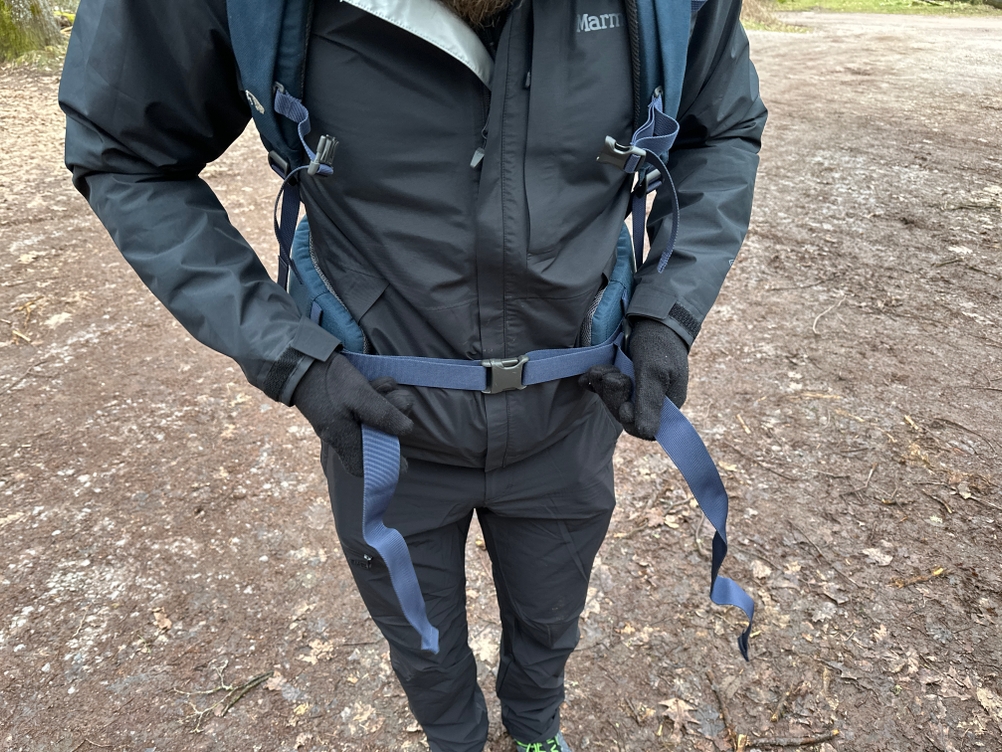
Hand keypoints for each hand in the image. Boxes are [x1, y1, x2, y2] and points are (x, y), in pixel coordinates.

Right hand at [292, 353, 414, 475]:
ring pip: (374, 419)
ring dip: (388, 401)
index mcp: (342, 438)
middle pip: (375, 438)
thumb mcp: (359, 394)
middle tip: (401, 399)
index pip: (364, 467)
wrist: (301, 360)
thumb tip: (407, 430)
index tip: (404, 459)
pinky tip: (380, 382)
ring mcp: (343, 419)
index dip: (384, 466)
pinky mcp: (344, 405)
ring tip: (385, 385)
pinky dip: (377, 394)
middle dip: (393, 418)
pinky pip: (366, 406)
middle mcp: (342, 434)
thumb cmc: (329, 381)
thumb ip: (382, 414)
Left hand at [579, 318, 688, 439]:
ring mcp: (634, 390)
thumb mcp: (653, 372)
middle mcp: (650, 401)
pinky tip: (588, 376)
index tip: (625, 404)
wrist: (652, 318)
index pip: (643, 428)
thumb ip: (649, 402)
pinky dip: (593, 383)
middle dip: (612, 395)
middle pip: (622, 413)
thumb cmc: (658, 344)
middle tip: (613, 376)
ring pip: (610, 400)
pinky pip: (601, 390)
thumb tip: (647, 434)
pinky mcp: (620, 379)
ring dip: (602, 385)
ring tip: (601, 369)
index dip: (629, 419)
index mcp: (666, 405)